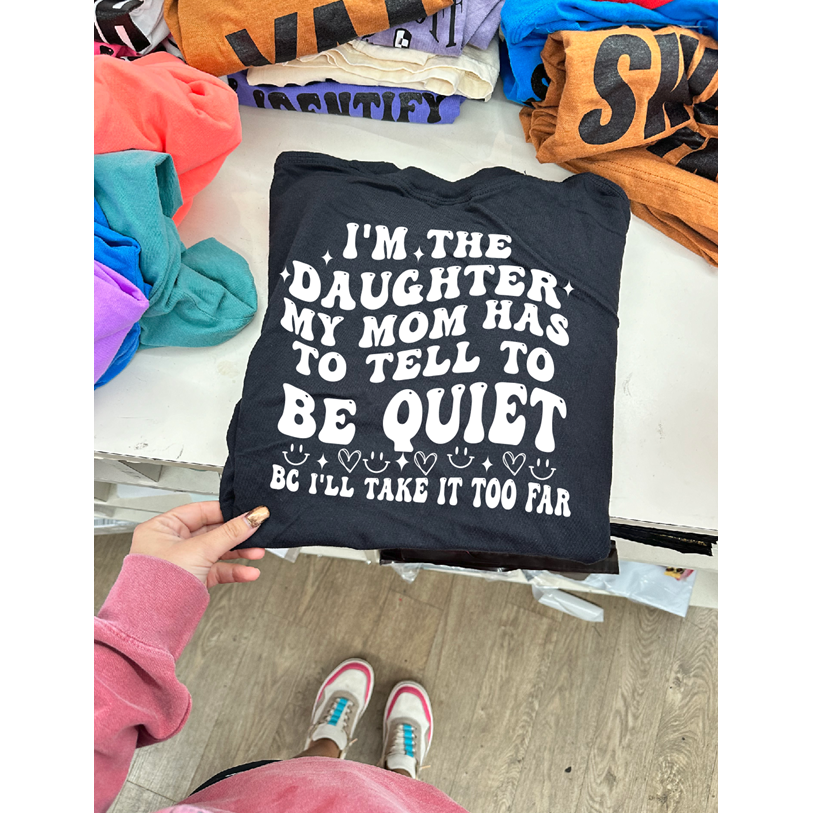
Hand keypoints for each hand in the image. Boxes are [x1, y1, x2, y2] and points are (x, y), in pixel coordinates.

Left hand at [130, 502, 269, 587]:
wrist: (152, 624)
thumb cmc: (158, 585)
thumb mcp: (199, 550)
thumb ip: (229, 533)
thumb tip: (251, 518)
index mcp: (162, 527)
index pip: (200, 511)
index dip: (226, 511)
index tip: (247, 513)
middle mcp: (170, 543)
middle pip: (211, 531)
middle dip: (236, 535)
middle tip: (256, 531)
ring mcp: (182, 562)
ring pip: (216, 551)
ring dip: (239, 553)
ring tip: (257, 552)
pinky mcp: (192, 579)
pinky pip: (216, 570)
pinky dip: (233, 570)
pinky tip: (248, 572)